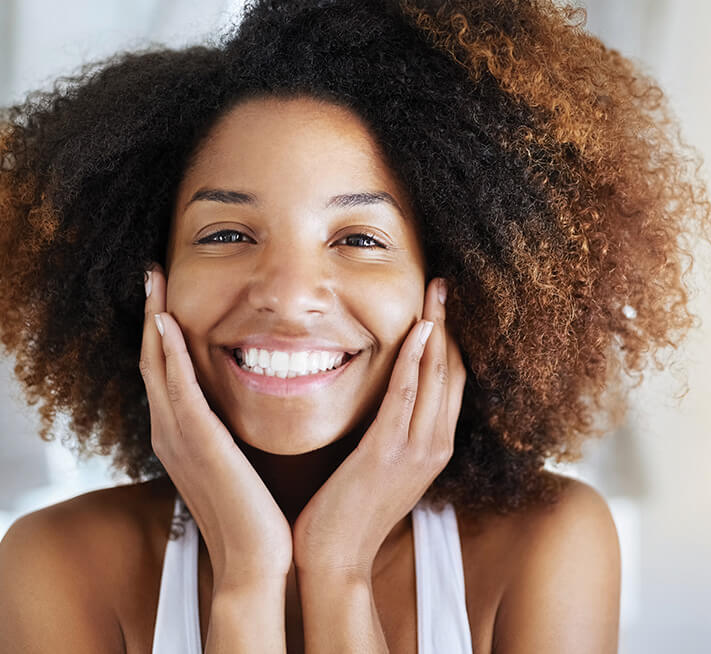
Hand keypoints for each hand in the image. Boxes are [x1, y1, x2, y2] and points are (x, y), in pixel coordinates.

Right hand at [140, 263, 292, 585]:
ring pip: (157, 367)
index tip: (165, 295)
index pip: (163, 371)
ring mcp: (179, 437)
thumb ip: (227, 432)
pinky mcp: (198, 443)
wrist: (256, 557)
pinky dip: (169, 356)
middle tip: (152, 275)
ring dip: (153, 321)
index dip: (159, 331)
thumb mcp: (234, 461)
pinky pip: (179, 390)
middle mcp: (170, 432)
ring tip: (154, 283)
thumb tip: (238, 407)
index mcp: (180, 436)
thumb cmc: (252, 512)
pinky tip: (167, 324)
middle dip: (150, 315)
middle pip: (151, 360)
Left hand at [291, 277, 465, 576]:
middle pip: (453, 372)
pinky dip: (415, 359)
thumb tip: (387, 401)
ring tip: (436, 292)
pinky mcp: (388, 452)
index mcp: (435, 447)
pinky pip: (407, 395)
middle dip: (450, 325)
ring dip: (437, 329)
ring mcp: (417, 450)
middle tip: (444, 285)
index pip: (453, 383)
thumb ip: (394, 433)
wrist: (336, 560)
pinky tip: (417, 329)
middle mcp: (436, 445)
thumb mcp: (384, 469)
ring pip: (437, 376)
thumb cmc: (351, 513)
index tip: (443, 307)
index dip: (451, 341)